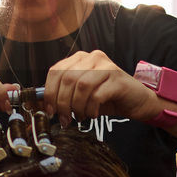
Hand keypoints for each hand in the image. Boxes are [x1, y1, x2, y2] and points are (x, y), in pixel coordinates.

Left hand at [43, 50, 160, 124]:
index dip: (49, 93)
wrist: (135, 101)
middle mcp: (92, 57)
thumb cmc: (106, 98)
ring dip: (77, 106)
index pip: (56, 71)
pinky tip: (93, 114)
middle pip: (67, 79)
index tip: (49, 110)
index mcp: (79, 58)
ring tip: (81, 116)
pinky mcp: (117, 78)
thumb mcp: (80, 95)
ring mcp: (106, 66)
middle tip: (65, 119)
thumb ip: (63, 94)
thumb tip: (41, 103)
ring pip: (81, 86)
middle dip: (62, 103)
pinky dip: (91, 108)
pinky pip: (96, 95)